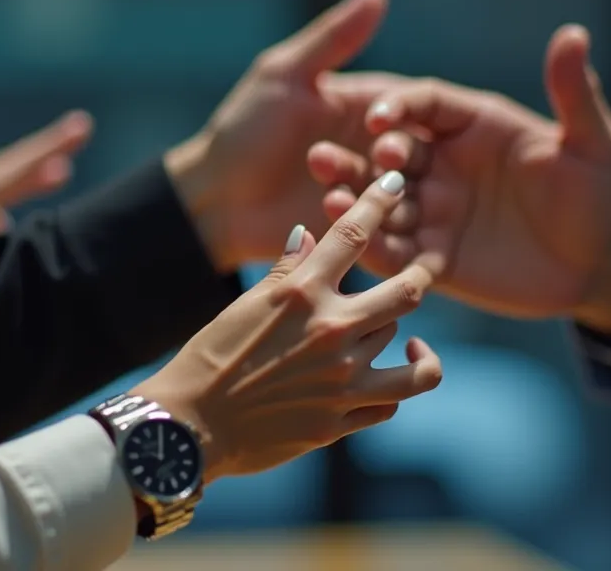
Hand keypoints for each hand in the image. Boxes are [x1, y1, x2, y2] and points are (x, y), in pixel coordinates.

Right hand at [131, 170, 442, 482]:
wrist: (190, 427)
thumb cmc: (210, 358)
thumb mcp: (246, 304)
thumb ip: (287, 271)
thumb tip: (309, 233)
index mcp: (302, 293)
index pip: (354, 233)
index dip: (380, 202)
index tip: (396, 184)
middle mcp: (330, 332)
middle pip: (408, 293)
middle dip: (419, 278)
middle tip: (421, 276)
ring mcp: (341, 382)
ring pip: (411, 358)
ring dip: (408, 346)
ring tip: (406, 344)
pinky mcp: (339, 422)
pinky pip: (392, 404)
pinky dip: (392, 392)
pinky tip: (383, 382)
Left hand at [163, 0, 410, 270]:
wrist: (214, 198)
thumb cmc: (243, 131)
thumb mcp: (285, 76)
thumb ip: (332, 40)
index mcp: (365, 107)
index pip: (404, 106)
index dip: (401, 115)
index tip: (382, 127)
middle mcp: (375, 148)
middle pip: (408, 152)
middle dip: (400, 161)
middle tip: (386, 167)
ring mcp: (368, 190)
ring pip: (395, 193)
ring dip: (387, 198)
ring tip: (373, 201)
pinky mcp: (360, 229)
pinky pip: (379, 230)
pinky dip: (379, 231)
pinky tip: (374, 232)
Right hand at [308, 25, 610, 335]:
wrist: (598, 266)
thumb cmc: (597, 194)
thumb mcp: (593, 143)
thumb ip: (574, 95)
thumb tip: (573, 34)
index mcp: (473, 125)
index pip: (424, 105)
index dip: (398, 108)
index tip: (379, 119)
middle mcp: (446, 163)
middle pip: (391, 151)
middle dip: (359, 155)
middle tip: (328, 156)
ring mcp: (437, 210)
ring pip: (384, 201)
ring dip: (353, 199)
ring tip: (328, 200)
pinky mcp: (434, 257)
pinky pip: (399, 253)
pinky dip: (377, 250)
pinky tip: (356, 249)